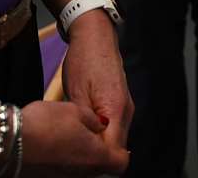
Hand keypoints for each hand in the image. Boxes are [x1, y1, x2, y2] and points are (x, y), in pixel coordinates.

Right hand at [18, 99, 129, 175]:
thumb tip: (100, 125)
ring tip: (62, 135)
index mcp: (96, 157)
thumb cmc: (44, 124)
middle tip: (83, 131)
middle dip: (95, 151)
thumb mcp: (75, 110)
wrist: (7, 142)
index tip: (108, 136)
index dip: (118, 150)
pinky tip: (48, 144)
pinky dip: (59, 159)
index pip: (121, 162)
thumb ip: (93, 120)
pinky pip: (61, 171)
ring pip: (79, 169)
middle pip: (99, 167)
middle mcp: (82, 174)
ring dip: (76, 155)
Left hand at [61, 13, 132, 151]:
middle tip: (72, 155)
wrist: (95, 35)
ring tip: (74, 142)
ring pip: (113, 138)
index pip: (115, 152)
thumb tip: (82, 147)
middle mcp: (126, 111)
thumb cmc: (84, 60)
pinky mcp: (119, 102)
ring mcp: (124, 106)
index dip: (97, 162)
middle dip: (96, 155)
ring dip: (96, 143)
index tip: (78, 163)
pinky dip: (98, 132)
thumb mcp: (77, 95)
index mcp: (117, 110)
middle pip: (115, 148)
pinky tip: (81, 128)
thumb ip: (83, 124)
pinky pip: (112, 126)